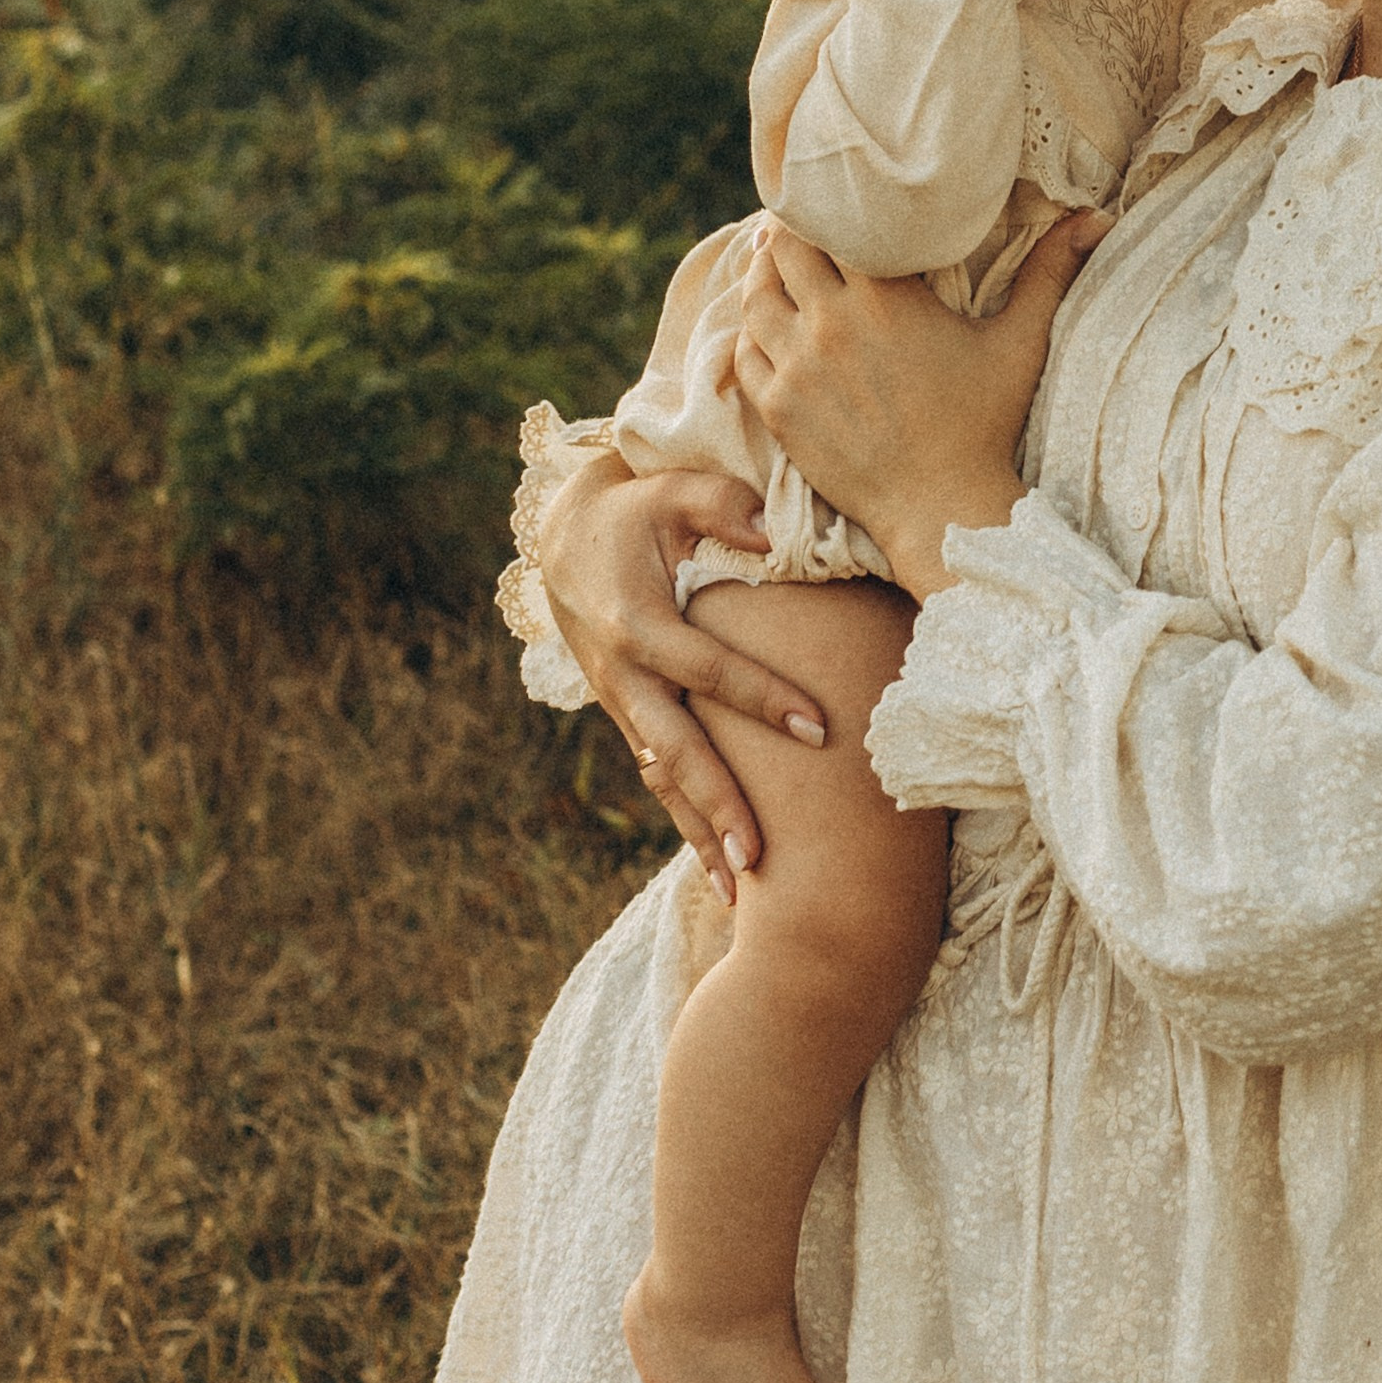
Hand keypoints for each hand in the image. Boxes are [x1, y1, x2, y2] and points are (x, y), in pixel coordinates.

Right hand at [533, 458, 827, 898]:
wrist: (562, 537)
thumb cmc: (632, 508)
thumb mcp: (669, 489)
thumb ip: (720, 503)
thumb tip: (771, 533)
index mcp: (638, 623)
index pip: (709, 669)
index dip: (763, 697)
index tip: (819, 728)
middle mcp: (624, 675)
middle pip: (675, 752)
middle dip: (716, 806)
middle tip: (758, 858)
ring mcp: (621, 702)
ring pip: (661, 779)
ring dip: (696, 833)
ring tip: (738, 893)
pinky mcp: (627, 714)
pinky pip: (657, 773)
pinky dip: (684, 817)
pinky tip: (717, 865)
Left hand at [734, 213, 1104, 596]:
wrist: (944, 509)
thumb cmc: (986, 425)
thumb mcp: (1020, 343)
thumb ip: (1050, 271)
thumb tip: (1096, 217)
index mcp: (886, 296)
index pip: (831, 224)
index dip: (823, 207)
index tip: (828, 201)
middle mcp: (833, 324)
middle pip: (783, 251)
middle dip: (787, 235)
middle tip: (796, 229)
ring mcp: (798, 368)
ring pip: (755, 298)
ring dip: (762, 278)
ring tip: (774, 269)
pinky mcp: (779, 410)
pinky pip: (744, 354)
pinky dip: (751, 334)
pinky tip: (766, 328)